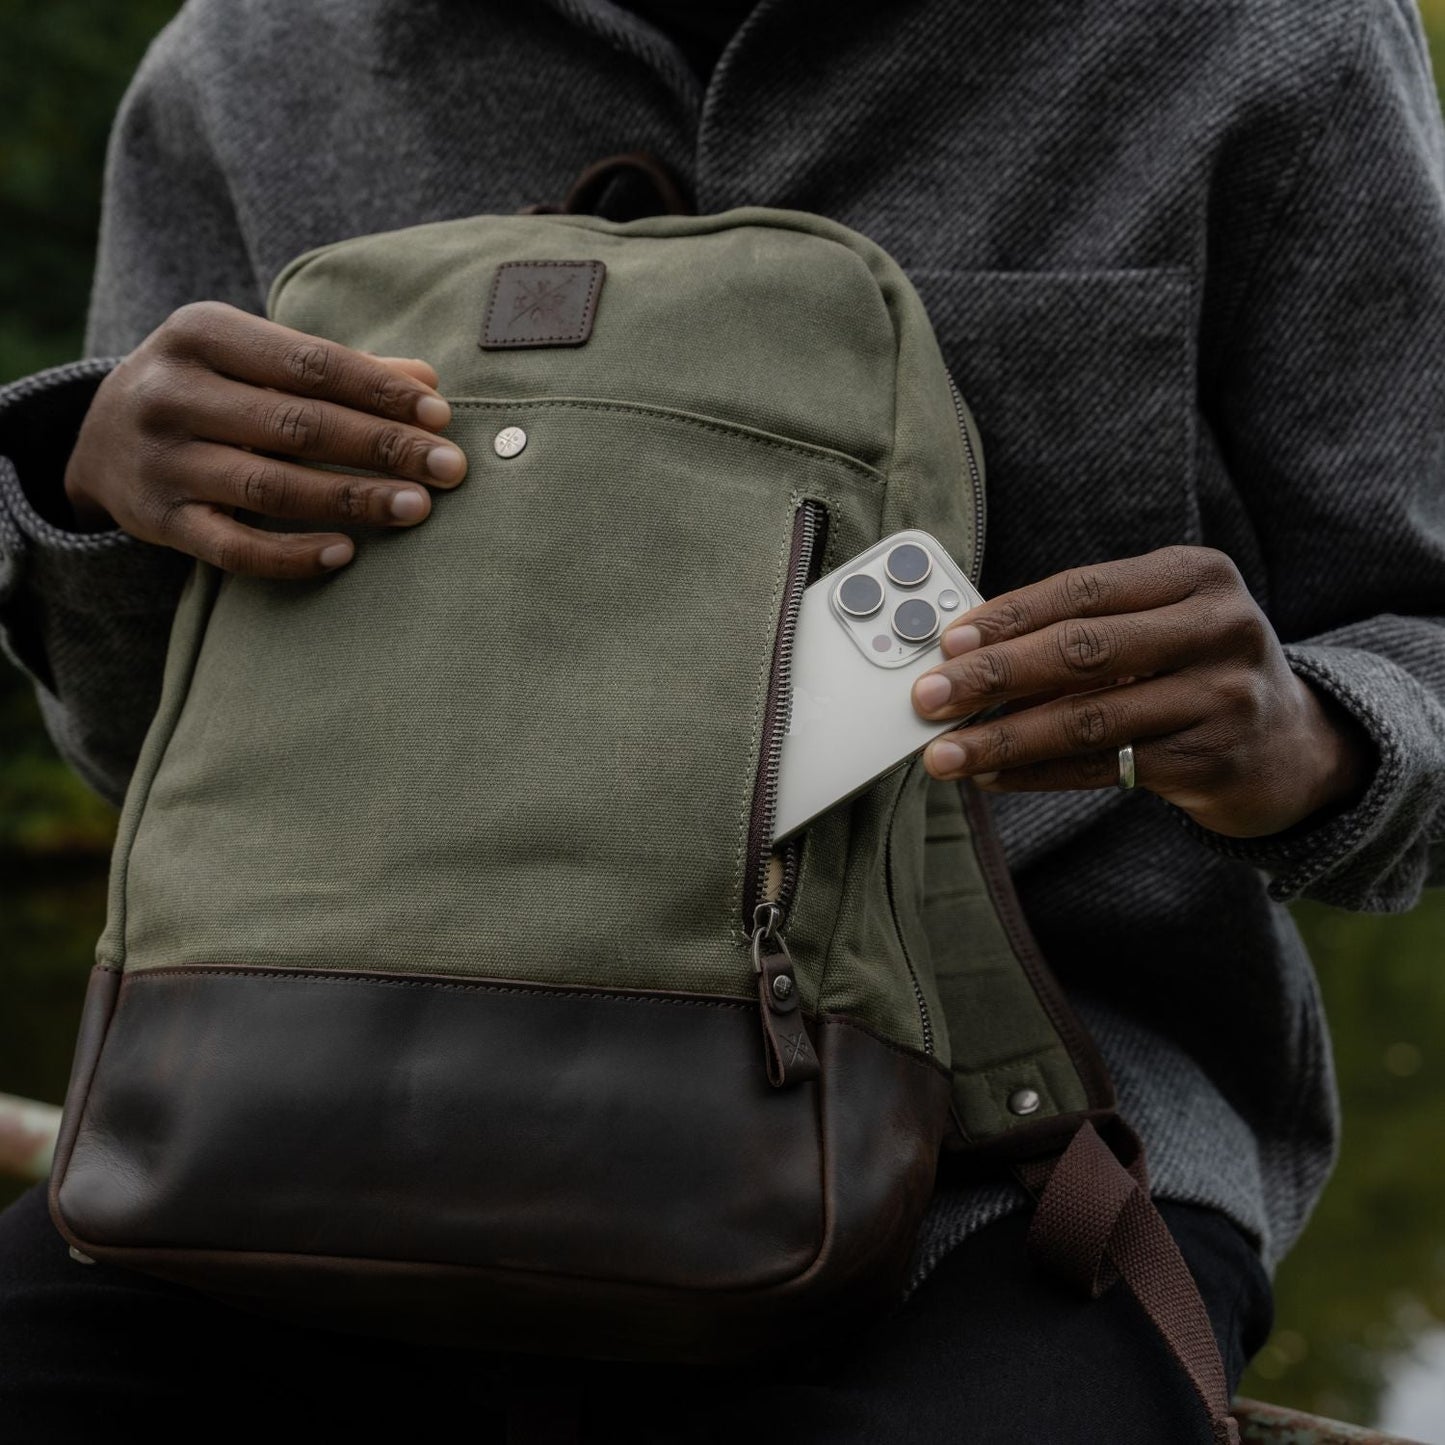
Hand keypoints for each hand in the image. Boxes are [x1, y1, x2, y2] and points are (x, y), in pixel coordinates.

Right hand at [63, 301, 467, 577]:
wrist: (99, 437)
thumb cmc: (209, 388)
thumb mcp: (254, 358)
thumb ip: (337, 369)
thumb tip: (428, 382)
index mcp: (200, 332)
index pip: (309, 363)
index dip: (379, 391)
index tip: (440, 416)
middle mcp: (172, 392)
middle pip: (297, 424)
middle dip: (382, 447)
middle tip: (449, 468)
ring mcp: (161, 460)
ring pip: (270, 487)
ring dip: (352, 498)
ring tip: (416, 507)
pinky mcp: (159, 521)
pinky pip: (235, 549)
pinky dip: (294, 554)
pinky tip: (348, 553)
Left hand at [910, 546, 1370, 837]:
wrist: (1292, 746)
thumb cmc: (1196, 670)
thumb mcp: (1161, 625)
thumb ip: (1083, 628)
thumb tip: (968, 655)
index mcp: (1197, 575)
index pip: (1084, 590)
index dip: (1008, 617)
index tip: (946, 642)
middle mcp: (1218, 628)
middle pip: (1082, 651)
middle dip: (992, 677)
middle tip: (928, 697)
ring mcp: (1222, 697)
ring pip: (1087, 718)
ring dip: (1002, 738)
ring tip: (945, 752)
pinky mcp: (1211, 761)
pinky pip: (1103, 767)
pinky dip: (1038, 773)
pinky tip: (993, 777)